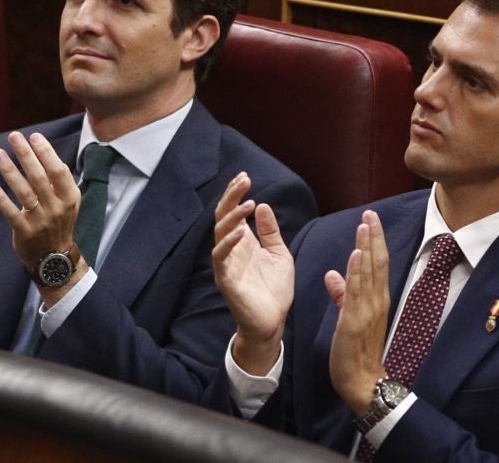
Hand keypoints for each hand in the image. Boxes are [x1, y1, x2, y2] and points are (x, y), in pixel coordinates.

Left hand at [0, 131, 83, 303]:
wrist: (54, 257)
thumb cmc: (59, 222)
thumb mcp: (68, 202)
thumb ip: (59, 181)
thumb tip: (46, 153)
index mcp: (70, 197)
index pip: (58, 170)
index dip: (46, 153)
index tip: (34, 136)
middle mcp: (57, 207)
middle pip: (39, 177)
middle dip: (26, 155)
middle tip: (13, 136)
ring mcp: (41, 220)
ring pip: (23, 192)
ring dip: (10, 171)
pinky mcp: (24, 232)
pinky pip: (10, 212)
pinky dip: (0, 198)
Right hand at [212, 172, 293, 374]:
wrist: (273, 321)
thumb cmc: (274, 289)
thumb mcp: (279, 254)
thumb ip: (270, 232)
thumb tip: (263, 206)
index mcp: (242, 242)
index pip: (232, 212)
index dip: (236, 193)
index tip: (245, 176)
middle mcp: (230, 250)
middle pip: (223, 217)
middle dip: (231, 197)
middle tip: (244, 180)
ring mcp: (226, 265)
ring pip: (220, 234)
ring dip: (232, 217)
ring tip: (248, 202)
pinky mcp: (226, 281)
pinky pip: (221, 259)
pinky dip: (229, 243)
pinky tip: (241, 232)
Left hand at [326, 210, 389, 415]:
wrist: (362, 381)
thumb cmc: (357, 351)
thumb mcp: (349, 317)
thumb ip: (343, 295)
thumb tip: (333, 275)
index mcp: (376, 299)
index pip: (377, 264)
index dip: (375, 240)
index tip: (371, 219)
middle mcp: (376, 301)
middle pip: (377, 262)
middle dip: (374, 236)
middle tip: (371, 212)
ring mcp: (367, 310)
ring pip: (369, 272)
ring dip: (366, 246)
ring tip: (364, 224)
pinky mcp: (354, 321)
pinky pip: (356, 292)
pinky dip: (357, 271)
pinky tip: (356, 255)